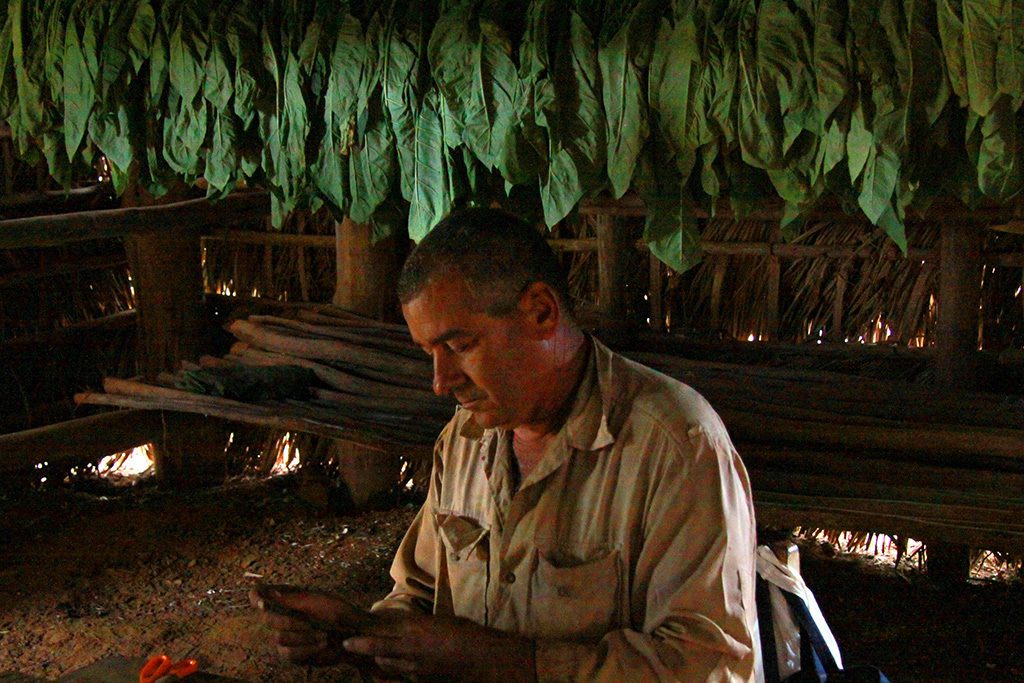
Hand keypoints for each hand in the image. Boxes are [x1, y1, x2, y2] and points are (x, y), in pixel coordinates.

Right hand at [249, 584, 374, 668]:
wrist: (353, 636)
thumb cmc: (338, 612)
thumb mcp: (317, 601)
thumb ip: (290, 598)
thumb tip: (265, 590)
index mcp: (287, 598)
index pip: (258, 595)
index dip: (256, 598)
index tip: (263, 602)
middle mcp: (281, 616)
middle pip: (267, 619)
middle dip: (290, 622)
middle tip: (309, 623)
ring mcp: (285, 636)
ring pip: (279, 638)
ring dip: (304, 637)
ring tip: (324, 635)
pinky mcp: (292, 654)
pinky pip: (289, 654)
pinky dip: (308, 649)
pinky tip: (322, 644)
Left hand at [343, 612, 535, 681]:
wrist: (484, 659)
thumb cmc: (465, 634)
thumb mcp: (438, 622)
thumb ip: (416, 625)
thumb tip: (400, 622)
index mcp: (415, 631)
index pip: (380, 635)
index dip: (362, 638)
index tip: (346, 636)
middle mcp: (411, 651)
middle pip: (377, 652)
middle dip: (362, 650)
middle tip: (348, 644)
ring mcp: (415, 670)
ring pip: (387, 666)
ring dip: (376, 661)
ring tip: (366, 655)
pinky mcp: (421, 680)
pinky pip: (400, 676)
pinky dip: (393, 670)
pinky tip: (391, 667)